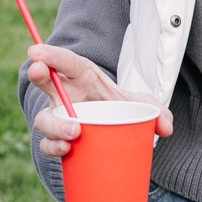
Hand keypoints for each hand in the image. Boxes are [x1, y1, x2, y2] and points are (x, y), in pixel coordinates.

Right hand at [27, 43, 173, 159]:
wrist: (114, 134)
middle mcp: (66, 94)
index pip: (64, 61)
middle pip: (44, 82)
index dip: (50, 54)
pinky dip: (54, 147)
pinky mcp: (59, 140)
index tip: (35, 51)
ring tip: (74, 131)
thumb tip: (166, 128)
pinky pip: (48, 144)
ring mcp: (60, 117)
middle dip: (38, 74)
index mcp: (82, 76)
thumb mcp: (142, 105)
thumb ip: (158, 112)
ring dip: (54, 124)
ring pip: (45, 119)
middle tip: (40, 72)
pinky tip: (66, 150)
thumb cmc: (122, 109)